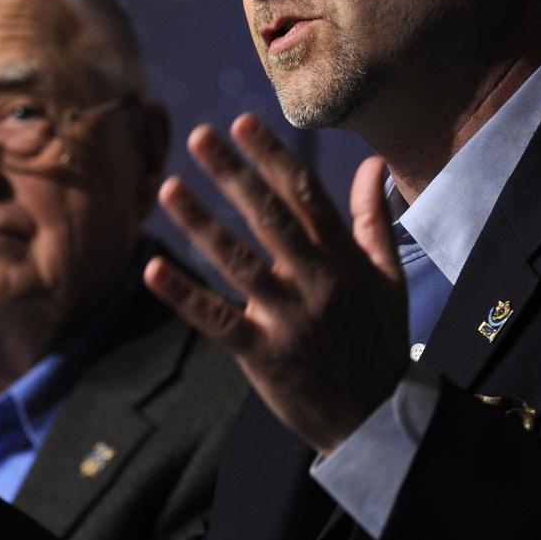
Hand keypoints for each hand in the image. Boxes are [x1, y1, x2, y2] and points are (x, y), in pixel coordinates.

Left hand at [144, 113, 407, 454]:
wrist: (380, 417)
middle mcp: (316, 281)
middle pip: (269, 217)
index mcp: (343, 258)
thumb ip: (372, 218)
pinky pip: (217, 319)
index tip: (243, 122)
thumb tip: (372, 164)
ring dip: (200, 223)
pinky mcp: (263, 354)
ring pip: (237, 262)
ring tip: (167, 187)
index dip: (272, 156)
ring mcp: (289, 318)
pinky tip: (153, 268)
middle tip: (200, 136)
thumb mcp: (388, 276)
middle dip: (234, 174)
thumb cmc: (379, 339)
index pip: (305, 194)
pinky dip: (183, 295)